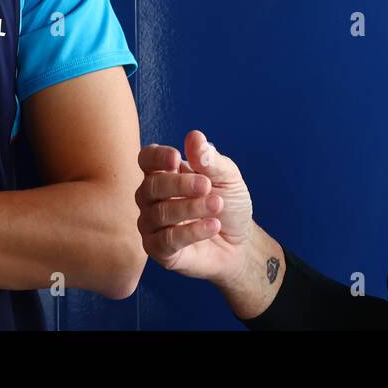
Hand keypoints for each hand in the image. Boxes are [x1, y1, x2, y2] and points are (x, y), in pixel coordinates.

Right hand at [136, 129, 254, 284]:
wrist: (241, 243)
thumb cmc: (229, 205)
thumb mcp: (228, 178)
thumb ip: (210, 160)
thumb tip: (194, 137)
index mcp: (165, 173)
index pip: (146, 159)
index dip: (157, 157)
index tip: (176, 157)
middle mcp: (152, 198)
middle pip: (150, 186)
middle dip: (179, 184)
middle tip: (206, 185)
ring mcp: (153, 225)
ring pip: (158, 214)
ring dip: (190, 207)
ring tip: (217, 205)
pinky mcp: (159, 250)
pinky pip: (166, 240)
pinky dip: (191, 231)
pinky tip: (213, 226)